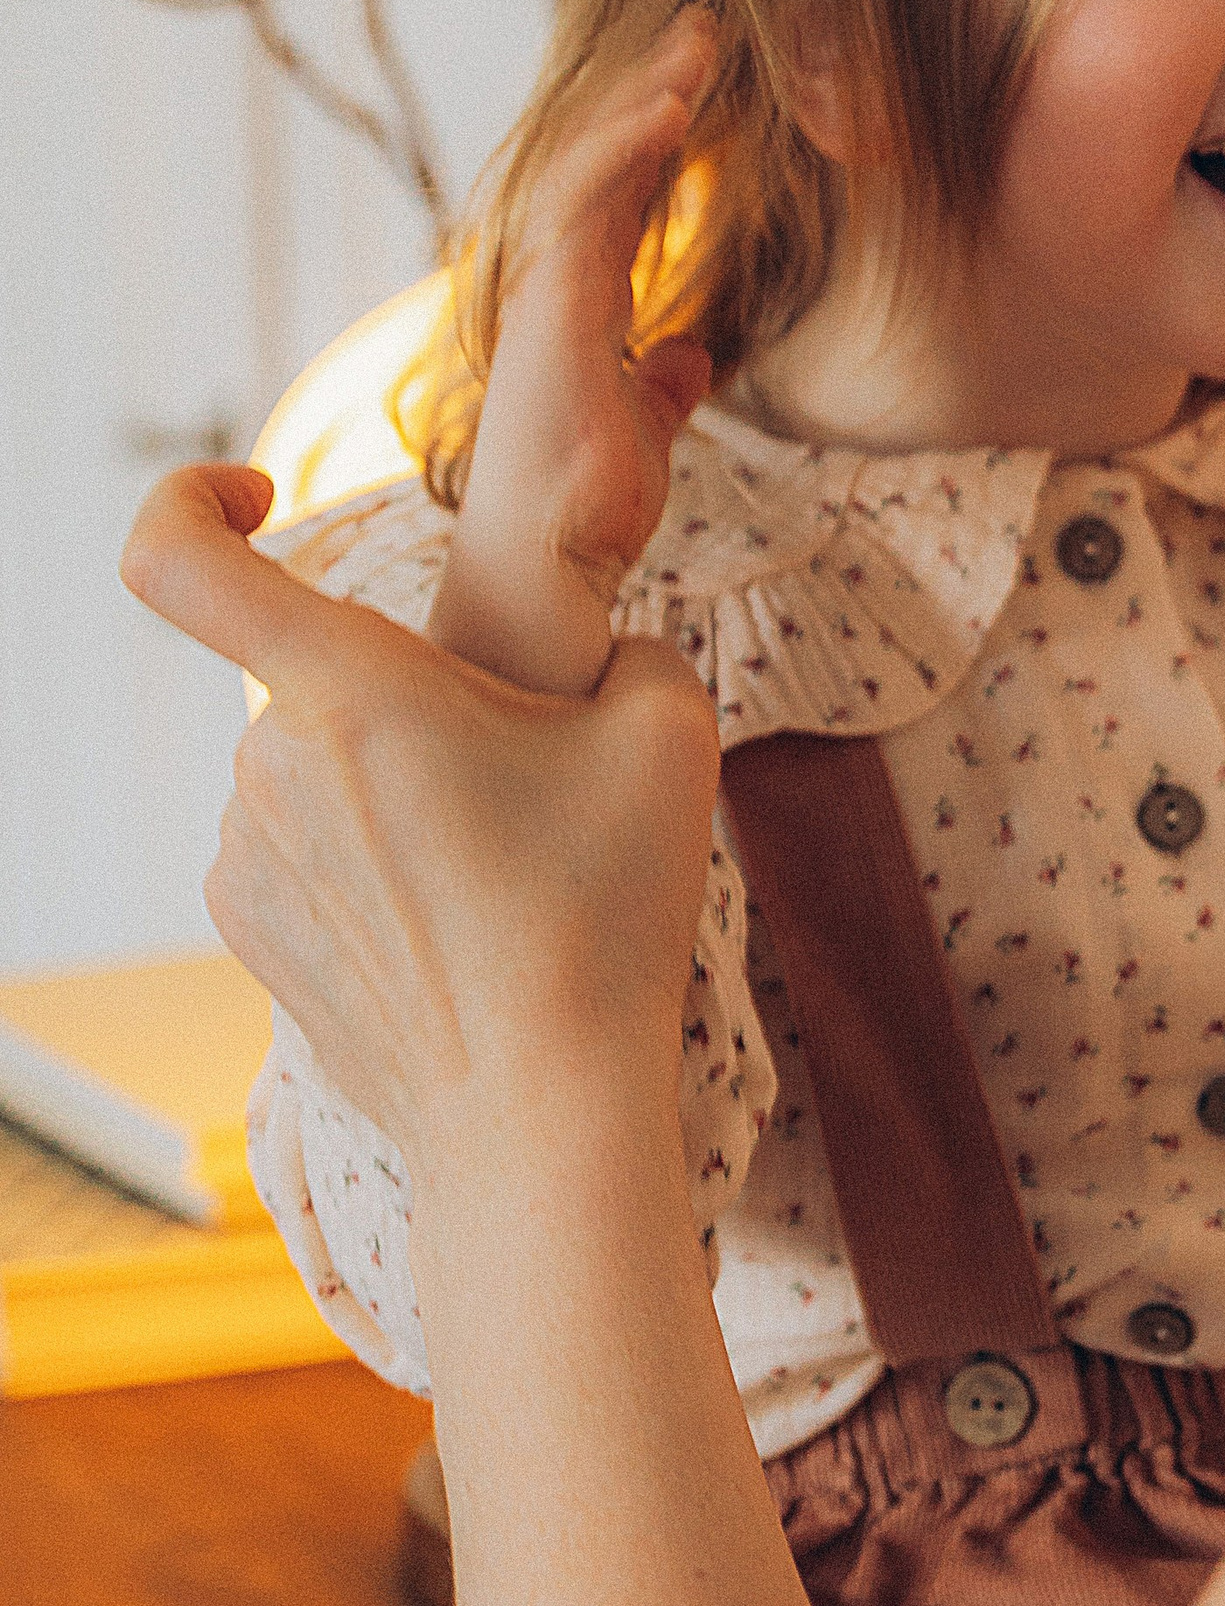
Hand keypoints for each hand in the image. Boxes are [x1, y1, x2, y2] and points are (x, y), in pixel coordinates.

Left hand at [124, 465, 718, 1187]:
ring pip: (319, 768)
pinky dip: (372, 863)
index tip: (259, 495)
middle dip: (416, 701)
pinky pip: (304, 850)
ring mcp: (243, 856)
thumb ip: (623, 646)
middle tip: (524, 783)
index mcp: (348, 687)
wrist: (542, 1110)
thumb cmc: (602, 916)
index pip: (175, 557)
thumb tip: (594, 658)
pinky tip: (458, 927)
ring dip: (397, 787)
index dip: (190, 495)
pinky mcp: (250, 932)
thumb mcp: (667, 729)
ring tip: (501, 872)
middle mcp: (267, 763)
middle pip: (326, 676)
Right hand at [431, 17, 717, 697]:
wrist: (550, 564)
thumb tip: (692, 355)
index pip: (623, 193)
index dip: (662, 133)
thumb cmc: (589, 504)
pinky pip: (585, 204)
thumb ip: (663, 381)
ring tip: (698, 44)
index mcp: (579, 299)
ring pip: (590, 163)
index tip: (711, 78)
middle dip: (652, 88)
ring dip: (643, 98)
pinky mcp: (548, 305)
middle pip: (603, 158)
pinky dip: (625, 149)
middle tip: (706, 27)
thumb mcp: (648, 426)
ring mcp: (544, 287)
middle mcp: (553, 280)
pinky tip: (671, 109)